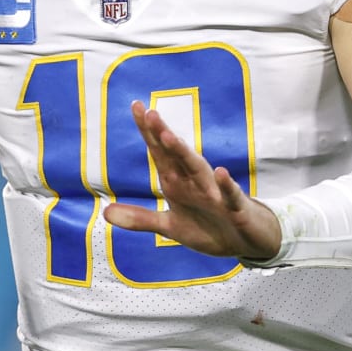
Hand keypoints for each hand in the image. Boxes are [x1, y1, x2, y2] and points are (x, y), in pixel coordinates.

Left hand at [101, 101, 280, 259]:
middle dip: (162, 135)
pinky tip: (221, 173)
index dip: (148, 132)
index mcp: (177, 182)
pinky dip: (226, 186)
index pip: (160, 153)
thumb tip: (105, 212)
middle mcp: (194, 182)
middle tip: (149, 113)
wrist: (246, 243)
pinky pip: (231, 195)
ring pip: (199, 170)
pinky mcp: (235, 208)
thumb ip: (139, 218)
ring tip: (169, 136)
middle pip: (176, 155)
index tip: (136, 106)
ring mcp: (215, 193)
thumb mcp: (169, 227)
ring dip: (185, 153)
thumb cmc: (209, 228)